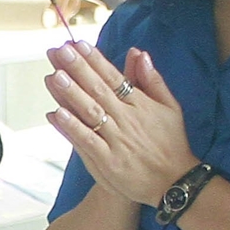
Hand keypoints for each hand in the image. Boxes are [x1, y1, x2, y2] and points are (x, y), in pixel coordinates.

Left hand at [46, 42, 195, 205]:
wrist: (175, 184)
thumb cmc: (171, 143)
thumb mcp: (170, 108)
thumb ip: (153, 80)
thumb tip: (138, 53)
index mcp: (141, 104)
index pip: (114, 77)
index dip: (95, 60)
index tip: (79, 45)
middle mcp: (127, 120)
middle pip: (99, 90)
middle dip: (79, 69)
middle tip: (61, 51)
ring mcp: (116, 141)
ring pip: (91, 113)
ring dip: (72, 94)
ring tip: (55, 76)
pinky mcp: (108, 162)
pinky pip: (87, 141)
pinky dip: (72, 128)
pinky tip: (57, 114)